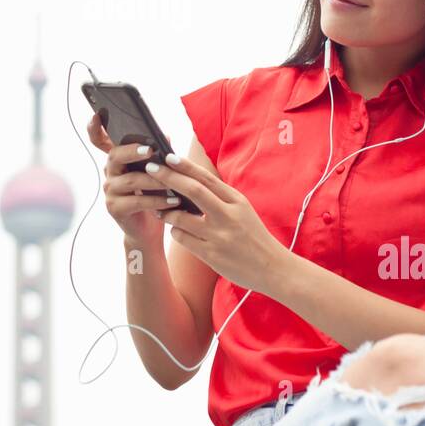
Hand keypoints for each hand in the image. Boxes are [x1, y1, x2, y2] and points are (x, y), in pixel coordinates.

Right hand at [86, 111, 175, 243]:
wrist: (148, 229)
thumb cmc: (153, 194)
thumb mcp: (157, 172)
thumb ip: (159, 154)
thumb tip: (164, 134)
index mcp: (118, 159)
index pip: (100, 140)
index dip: (95, 128)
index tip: (96, 114)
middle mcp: (110, 172)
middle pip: (115, 155)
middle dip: (132, 151)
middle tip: (149, 149)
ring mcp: (110, 190)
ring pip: (131, 180)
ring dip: (154, 180)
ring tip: (173, 182)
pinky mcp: (115, 208)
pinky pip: (137, 201)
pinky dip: (157, 200)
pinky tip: (173, 201)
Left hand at [145, 153, 289, 294]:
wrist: (273, 269)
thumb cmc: (254, 237)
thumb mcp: (243, 210)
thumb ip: (220, 197)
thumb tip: (190, 181)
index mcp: (236, 201)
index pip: (206, 178)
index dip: (185, 166)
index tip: (167, 156)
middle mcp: (228, 216)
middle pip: (193, 190)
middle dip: (168, 178)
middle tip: (150, 170)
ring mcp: (219, 236)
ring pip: (181, 217)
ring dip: (167, 211)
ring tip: (161, 209)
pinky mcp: (211, 255)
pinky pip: (183, 238)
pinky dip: (176, 231)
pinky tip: (178, 230)